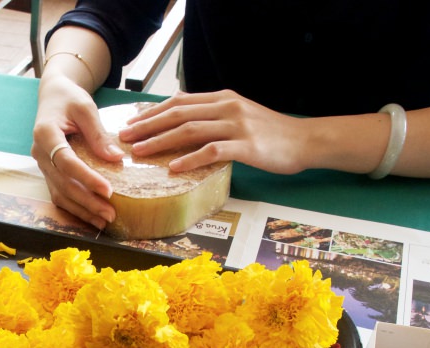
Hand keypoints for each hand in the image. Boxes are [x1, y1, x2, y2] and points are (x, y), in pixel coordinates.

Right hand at [31, 75, 122, 229]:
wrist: (52, 96)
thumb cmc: (69, 98)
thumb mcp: (86, 108)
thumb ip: (99, 134)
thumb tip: (116, 158)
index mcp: (45, 133)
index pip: (66, 162)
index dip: (87, 178)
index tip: (108, 190)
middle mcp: (39, 153)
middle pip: (63, 184)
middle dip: (87, 201)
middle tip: (110, 213)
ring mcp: (42, 165)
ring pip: (59, 194)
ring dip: (81, 210)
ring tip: (104, 220)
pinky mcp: (48, 172)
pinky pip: (59, 194)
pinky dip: (75, 207)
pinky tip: (92, 216)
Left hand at [119, 90, 312, 174]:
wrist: (304, 140)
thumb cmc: (270, 133)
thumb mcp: (238, 116)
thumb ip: (212, 116)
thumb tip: (182, 122)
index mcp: (222, 99)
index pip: (179, 102)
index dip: (152, 112)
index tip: (130, 123)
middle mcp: (226, 107)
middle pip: (179, 113)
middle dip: (148, 125)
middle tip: (124, 137)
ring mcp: (237, 125)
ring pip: (190, 130)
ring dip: (161, 141)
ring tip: (140, 151)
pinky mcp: (246, 146)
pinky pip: (212, 151)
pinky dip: (190, 158)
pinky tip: (173, 167)